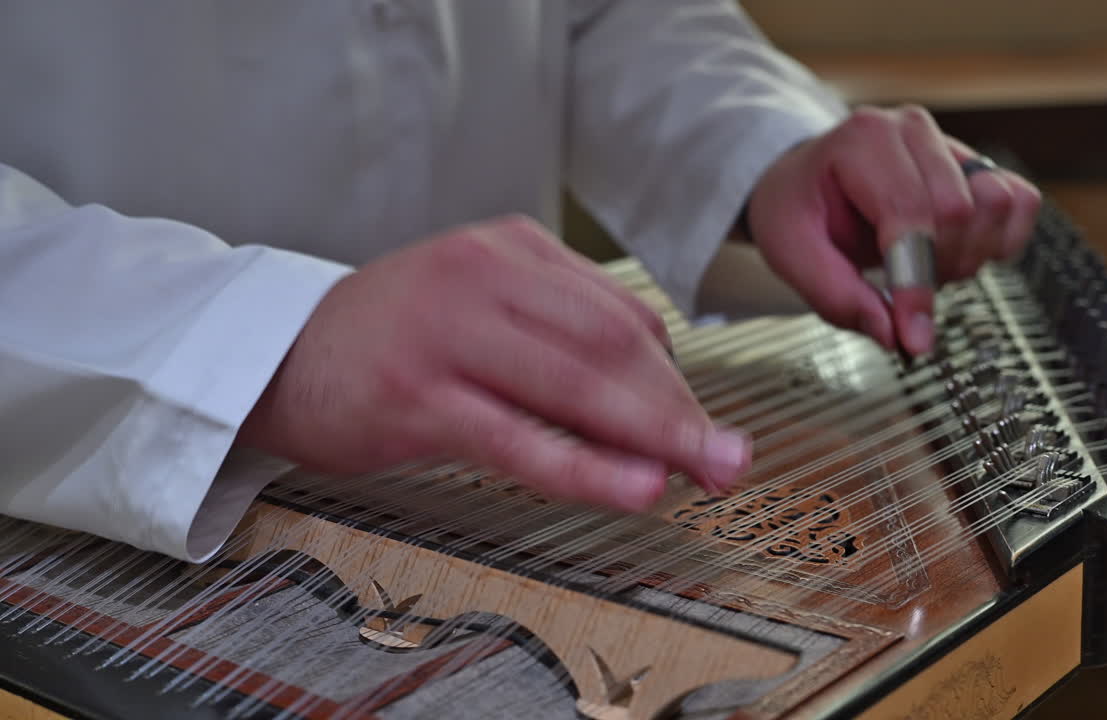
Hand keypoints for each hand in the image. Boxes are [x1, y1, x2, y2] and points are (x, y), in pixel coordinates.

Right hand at [237, 216, 750, 510]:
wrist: (275, 353)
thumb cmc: (389, 339)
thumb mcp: (479, 308)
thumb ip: (557, 336)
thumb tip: (653, 396)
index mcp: (509, 250)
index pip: (621, 314)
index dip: (675, 377)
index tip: (702, 424)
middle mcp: (484, 278)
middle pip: (614, 345)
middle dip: (682, 408)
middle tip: (728, 456)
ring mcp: (448, 334)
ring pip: (578, 386)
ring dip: (656, 435)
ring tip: (706, 472)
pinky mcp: (418, 397)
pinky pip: (521, 439)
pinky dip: (587, 467)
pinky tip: (636, 486)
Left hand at [747, 105, 1041, 354]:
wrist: (806, 181)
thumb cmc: (797, 208)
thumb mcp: (790, 252)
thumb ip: (836, 296)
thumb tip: (893, 335)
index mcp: (862, 139)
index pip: (909, 213)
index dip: (916, 282)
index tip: (914, 337)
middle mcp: (911, 130)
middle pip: (960, 211)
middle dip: (937, 268)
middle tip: (901, 288)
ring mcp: (949, 143)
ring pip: (997, 204)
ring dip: (968, 255)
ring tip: (925, 266)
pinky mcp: (977, 164)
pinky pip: (1020, 201)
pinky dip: (998, 241)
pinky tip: (957, 254)